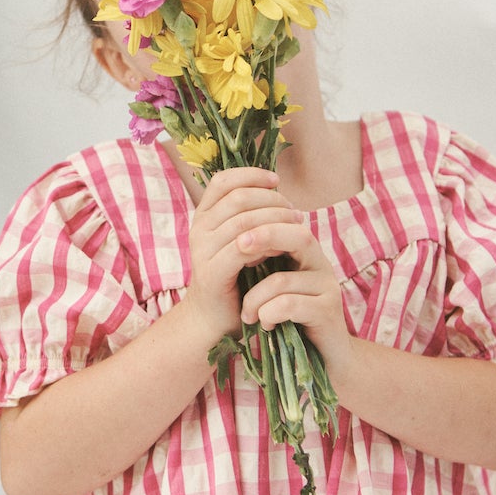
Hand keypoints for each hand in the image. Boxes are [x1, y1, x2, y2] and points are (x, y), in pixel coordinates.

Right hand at [181, 167, 305, 346]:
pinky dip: (266, 243)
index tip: (276, 181)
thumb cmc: (233, 277)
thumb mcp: (239, 240)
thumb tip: (276, 189)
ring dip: (275, 220)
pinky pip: (243, 248)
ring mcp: (203, 251)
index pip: (222, 180)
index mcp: (203, 216)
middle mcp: (199, 230)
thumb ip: (249, 216)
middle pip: (238, 198)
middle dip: (272, 200)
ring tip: (296, 226)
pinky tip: (281, 249)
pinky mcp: (213, 272)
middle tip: (295, 211)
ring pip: (243, 221)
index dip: (251, 175)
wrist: (213, 319)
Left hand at [236, 201, 351, 368]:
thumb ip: (262, 262)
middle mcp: (321, 264)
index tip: (234, 231)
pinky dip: (268, 314)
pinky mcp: (329, 311)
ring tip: (248, 315)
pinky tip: (266, 325)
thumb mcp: (273, 287)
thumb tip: (230, 237)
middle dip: (264, 237)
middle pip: (298, 236)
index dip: (262, 220)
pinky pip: (289, 305)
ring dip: (255, 300)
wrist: (323, 360)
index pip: (288, 222)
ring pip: (282, 280)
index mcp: (307, 253)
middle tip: (237, 249)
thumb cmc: (290, 320)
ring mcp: (328, 287)